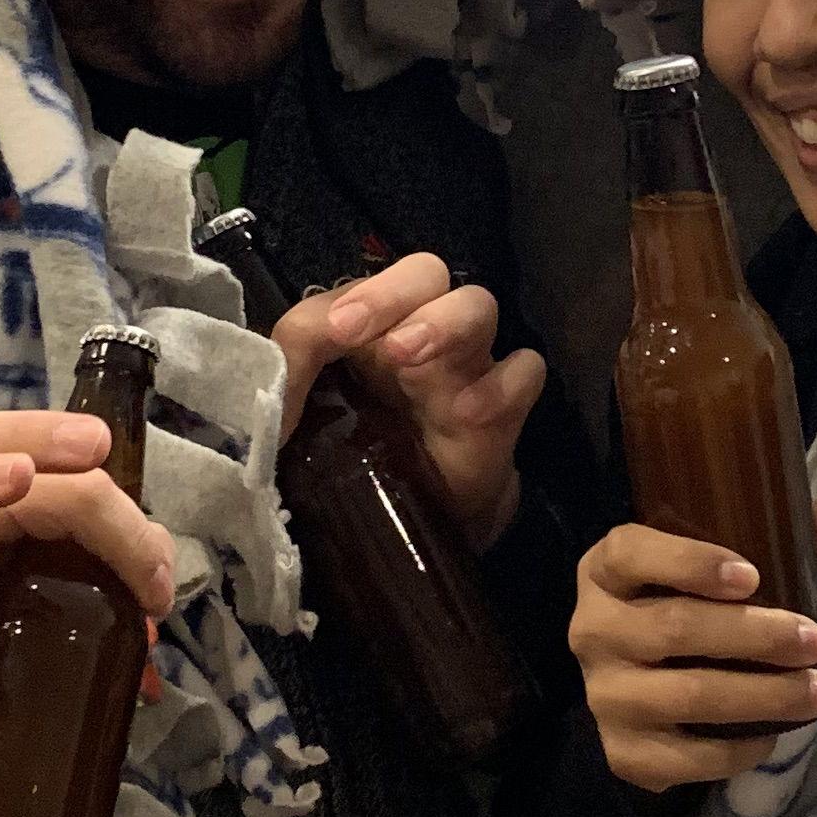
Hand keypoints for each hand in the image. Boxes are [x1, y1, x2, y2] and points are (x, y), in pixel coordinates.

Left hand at [273, 252, 550, 551]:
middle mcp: (414, 337)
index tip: (338, 330)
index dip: (358, 295)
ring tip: (407, 357)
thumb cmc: (331, 464)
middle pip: (426, 274)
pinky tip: (466, 414)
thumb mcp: (291, 414)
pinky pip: (525, 371)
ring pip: (478, 306)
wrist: (381, 542)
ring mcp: (462, 370)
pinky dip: (502, 384)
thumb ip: (290, 361)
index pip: (368, 282)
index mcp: (362, 331)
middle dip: (399, 294)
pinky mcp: (501, 414)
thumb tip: (311, 326)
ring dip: (446, 322)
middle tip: (375, 339)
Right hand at [569, 509, 816, 796]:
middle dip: (755, 636)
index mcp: (605, 572)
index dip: (691, 562)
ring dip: (764, 696)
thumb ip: (764, 540)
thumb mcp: (708, 570)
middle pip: (674, 628)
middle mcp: (592, 630)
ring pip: (687, 696)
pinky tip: (777, 735)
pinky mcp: (622, 752)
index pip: (632, 554)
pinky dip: (739, 749)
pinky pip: (686, 757)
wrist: (634, 696)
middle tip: (816, 640)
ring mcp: (603, 695)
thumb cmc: (681, 611)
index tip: (753, 576)